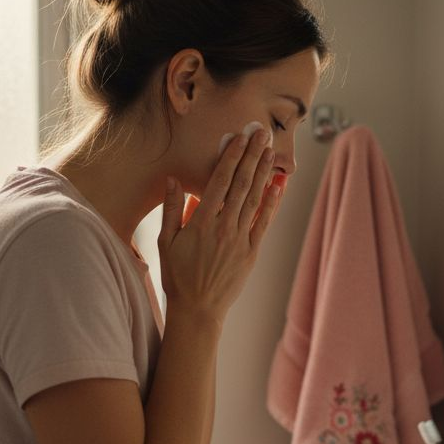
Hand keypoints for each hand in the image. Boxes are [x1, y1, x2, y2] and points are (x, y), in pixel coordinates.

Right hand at [157, 128, 284, 322]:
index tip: (240, 138)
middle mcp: (223, 228)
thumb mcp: (166, 242)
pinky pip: (263, 223)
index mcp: (201, 222)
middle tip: (262, 134)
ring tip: (270, 152)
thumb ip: (171, 209)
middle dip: (252, 157)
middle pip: (241, 185)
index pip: (219, 182)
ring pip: (254, 200)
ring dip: (263, 174)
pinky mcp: (251, 252)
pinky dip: (271, 204)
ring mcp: (240, 240)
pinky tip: (277, 187)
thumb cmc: (178, 276)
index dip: (231, 157)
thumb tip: (173, 180)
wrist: (198, 310)